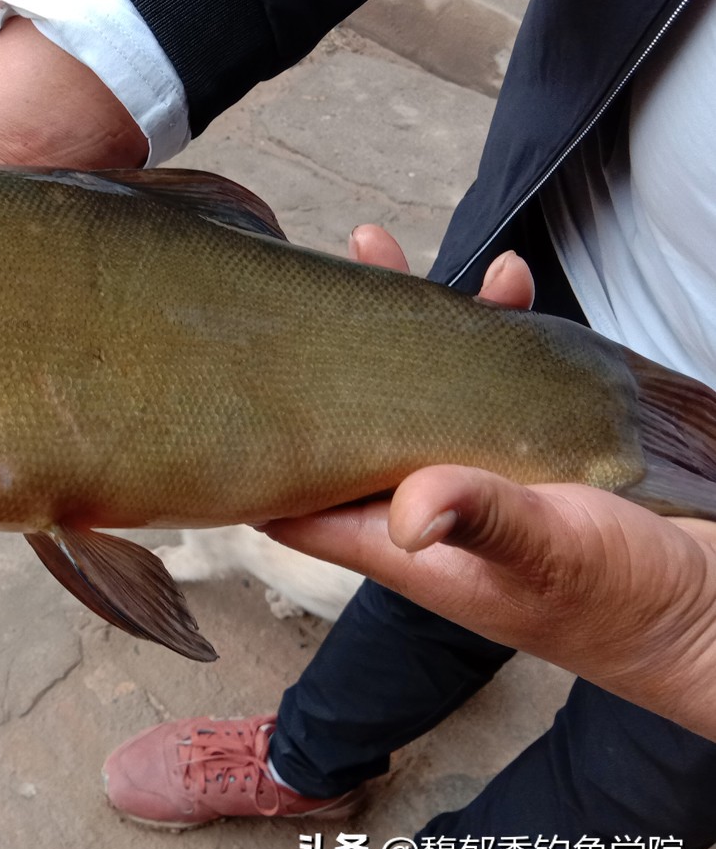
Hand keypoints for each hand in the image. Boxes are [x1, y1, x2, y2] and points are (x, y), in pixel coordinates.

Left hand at [261, 229, 715, 739]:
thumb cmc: (628, 601)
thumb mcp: (553, 555)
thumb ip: (483, 523)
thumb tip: (407, 511)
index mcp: (404, 542)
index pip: (297, 500)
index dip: (254, 454)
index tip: (219, 391)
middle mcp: (426, 503)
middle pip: (346, 422)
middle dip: (320, 358)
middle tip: (303, 280)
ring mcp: (477, 469)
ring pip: (414, 387)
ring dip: (400, 325)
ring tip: (378, 248)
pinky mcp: (534, 444)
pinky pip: (495, 374)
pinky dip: (496, 327)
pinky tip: (509, 281)